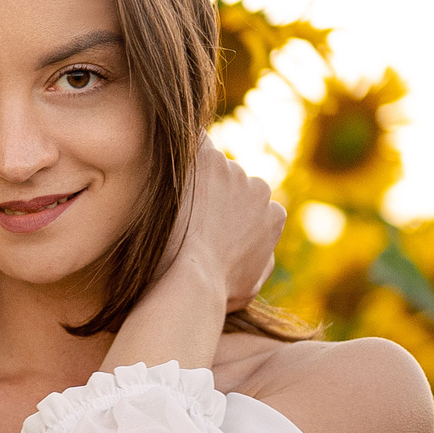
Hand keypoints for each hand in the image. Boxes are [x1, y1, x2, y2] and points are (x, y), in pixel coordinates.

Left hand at [177, 137, 284, 312]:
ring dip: (191, 178)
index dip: (222, 214)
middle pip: (230, 183)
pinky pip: (195, 141)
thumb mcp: (249, 285)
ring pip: (210, 166)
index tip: (199, 226)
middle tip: (179, 215)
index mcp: (273, 216)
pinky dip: (181, 148)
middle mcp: (259, 189)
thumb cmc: (215, 290)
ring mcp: (232, 172)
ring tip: (164, 200)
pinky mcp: (207, 159)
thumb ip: (260, 261)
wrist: (191, 278)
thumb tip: (260, 251)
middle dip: (208, 195)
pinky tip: (160, 159)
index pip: (248, 205)